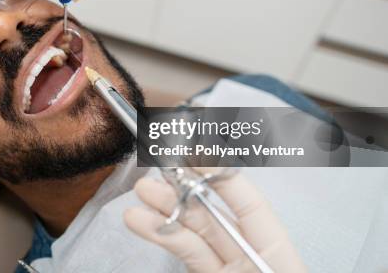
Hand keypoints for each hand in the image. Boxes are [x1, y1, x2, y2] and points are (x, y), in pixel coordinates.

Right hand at [124, 169, 305, 272]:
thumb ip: (228, 258)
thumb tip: (207, 216)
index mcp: (276, 254)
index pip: (247, 203)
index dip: (220, 176)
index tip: (193, 154)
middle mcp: (249, 257)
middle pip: (214, 214)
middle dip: (181, 190)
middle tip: (155, 173)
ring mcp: (225, 272)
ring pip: (191, 234)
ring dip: (163, 212)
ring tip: (139, 196)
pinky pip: (185, 256)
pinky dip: (161, 237)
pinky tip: (140, 223)